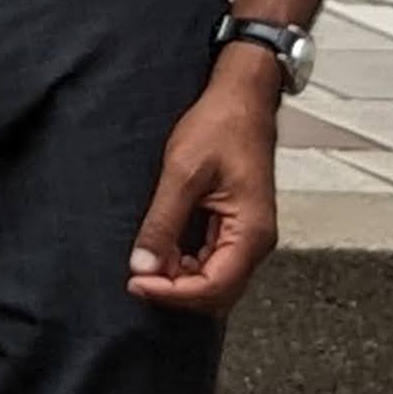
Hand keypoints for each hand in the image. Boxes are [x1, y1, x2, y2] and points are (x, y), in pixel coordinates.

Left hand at [128, 53, 284, 314]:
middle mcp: (255, 242)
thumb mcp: (183, 172)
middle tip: (136, 279)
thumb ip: (163, 221)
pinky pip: (214, 261)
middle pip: (217, 292)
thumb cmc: (221, 126)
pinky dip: (188, 266)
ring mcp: (248, 236)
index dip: (173, 293)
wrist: (242, 100)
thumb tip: (143, 264)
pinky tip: (163, 254)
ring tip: (146, 266)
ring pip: (216, 281)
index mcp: (251, 233)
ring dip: (181, 281)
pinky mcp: (237, 227)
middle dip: (176, 292)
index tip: (137, 284)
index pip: (214, 287)